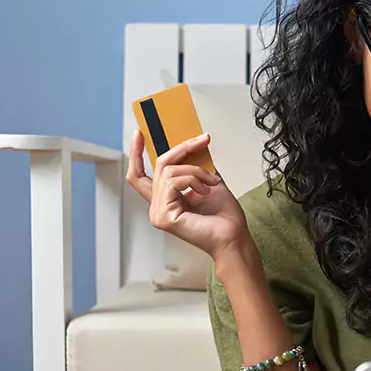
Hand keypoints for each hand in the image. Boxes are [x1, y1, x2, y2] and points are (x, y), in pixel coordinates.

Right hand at [127, 129, 251, 261]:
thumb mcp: (208, 181)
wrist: (234, 237)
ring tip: (211, 182)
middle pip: (159, 166)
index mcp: (165, 200)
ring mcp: (158, 213)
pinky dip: (193, 180)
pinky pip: (173, 182)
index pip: (139, 175)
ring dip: (195, 170)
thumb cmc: (225, 218)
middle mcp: (158, 207)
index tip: (139, 134)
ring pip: (168, 171)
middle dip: (182, 149)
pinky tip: (205, 191)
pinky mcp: (164, 217)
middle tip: (202, 140)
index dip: (136, 154)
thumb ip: (196, 166)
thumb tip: (193, 144)